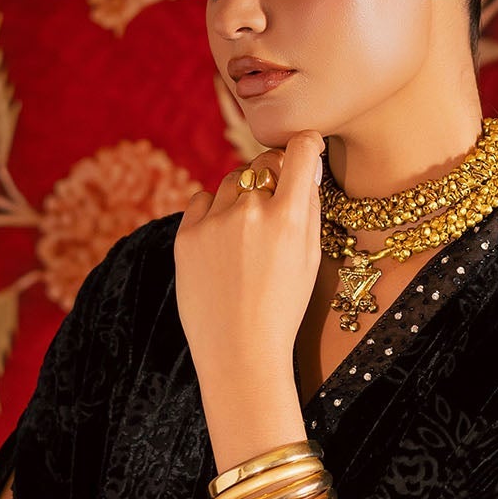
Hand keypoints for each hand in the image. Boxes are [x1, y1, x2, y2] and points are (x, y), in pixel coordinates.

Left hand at [173, 131, 324, 390]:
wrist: (240, 353)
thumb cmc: (282, 310)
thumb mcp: (311, 259)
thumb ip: (308, 208)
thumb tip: (306, 164)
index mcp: (289, 217)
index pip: (299, 150)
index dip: (304, 145)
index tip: (305, 149)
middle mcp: (251, 211)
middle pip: (262, 165)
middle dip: (271, 176)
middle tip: (273, 207)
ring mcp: (214, 222)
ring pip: (231, 182)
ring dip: (241, 196)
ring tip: (245, 237)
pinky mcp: (186, 235)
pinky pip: (202, 200)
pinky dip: (212, 211)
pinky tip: (221, 243)